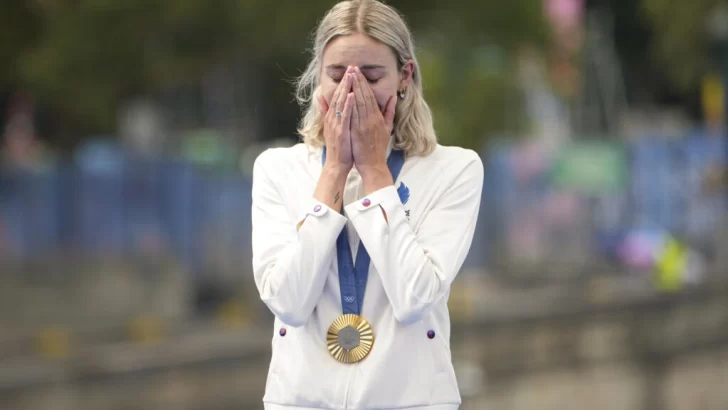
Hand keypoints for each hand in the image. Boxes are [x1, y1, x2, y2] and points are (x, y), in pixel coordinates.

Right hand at [317, 66, 355, 174]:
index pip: (338, 96)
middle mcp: (333, 118)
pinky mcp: (341, 131)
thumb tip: (321, 99)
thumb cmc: (339, 148)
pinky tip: (352, 95)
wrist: (337, 164)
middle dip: (346, 81)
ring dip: (346, 88)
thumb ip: (326, 112)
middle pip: (339, 96)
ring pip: (341, 103)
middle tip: (352, 67)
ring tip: (352, 75)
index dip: (343, 83)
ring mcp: (336, 124)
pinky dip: (348, 104)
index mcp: (332, 117)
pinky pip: (345, 115)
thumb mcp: (331, 127)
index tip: (350, 71)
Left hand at [350, 66, 395, 191]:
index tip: (358, 72)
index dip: (364, 83)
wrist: (374, 165)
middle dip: (358, 81)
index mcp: (378, 117)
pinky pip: (354, 115)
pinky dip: (352, 104)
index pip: (371, 96)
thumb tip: (393, 98)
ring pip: (359, 103)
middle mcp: (372, 119)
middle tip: (353, 68)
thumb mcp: (387, 129)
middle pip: (365, 96)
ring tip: (349, 75)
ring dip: (354, 88)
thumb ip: (390, 113)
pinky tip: (348, 94)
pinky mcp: (358, 132)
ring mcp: (365, 125)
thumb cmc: (379, 148)